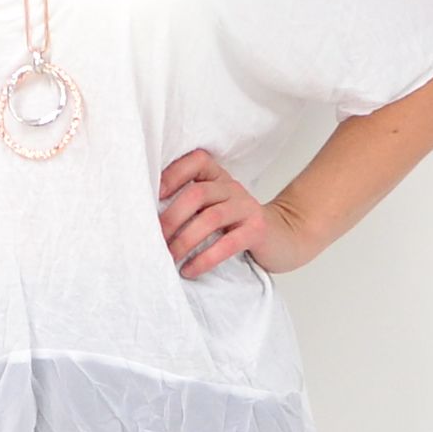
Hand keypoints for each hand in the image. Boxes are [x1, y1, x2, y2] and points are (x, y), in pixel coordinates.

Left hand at [158, 147, 314, 275]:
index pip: (195, 161)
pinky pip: (228, 243)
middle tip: (153, 240)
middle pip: (196, 194)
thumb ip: (190, 204)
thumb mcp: (214, 207)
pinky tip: (190, 270)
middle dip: (170, 219)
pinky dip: (205, 259)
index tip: (150, 197)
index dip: (172, 175)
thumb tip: (148, 219)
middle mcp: (232, 187)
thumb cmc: (238, 224)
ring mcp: (246, 207)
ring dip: (184, 241)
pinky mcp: (257, 230)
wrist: (284, 237)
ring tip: (169, 258)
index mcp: (218, 178)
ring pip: (210, 218)